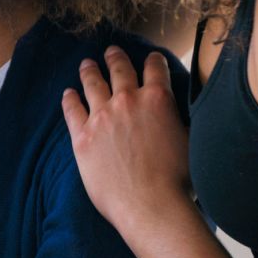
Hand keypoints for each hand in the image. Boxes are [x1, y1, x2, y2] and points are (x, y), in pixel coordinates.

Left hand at [60, 46, 190, 233]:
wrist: (152, 206)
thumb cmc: (178, 181)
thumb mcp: (190, 140)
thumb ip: (179, 119)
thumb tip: (177, 112)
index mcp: (158, 99)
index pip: (155, 68)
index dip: (153, 60)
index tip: (150, 58)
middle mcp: (128, 101)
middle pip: (119, 69)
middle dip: (116, 58)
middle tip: (112, 52)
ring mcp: (102, 117)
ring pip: (92, 84)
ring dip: (89, 71)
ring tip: (86, 64)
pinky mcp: (82, 137)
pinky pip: (72, 110)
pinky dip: (70, 99)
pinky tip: (68, 93)